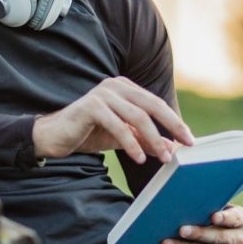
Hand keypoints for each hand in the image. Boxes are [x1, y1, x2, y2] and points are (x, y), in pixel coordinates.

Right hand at [32, 76, 193, 162]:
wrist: (53, 136)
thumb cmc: (88, 133)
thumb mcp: (121, 137)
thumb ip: (144, 139)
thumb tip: (170, 148)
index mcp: (124, 88)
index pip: (156, 103)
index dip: (174, 121)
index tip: (189, 139)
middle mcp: (115, 85)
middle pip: (152, 105)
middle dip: (172, 125)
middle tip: (185, 143)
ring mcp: (102, 94)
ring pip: (137, 116)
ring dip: (153, 138)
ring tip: (163, 157)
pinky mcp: (91, 107)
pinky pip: (118, 125)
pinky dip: (131, 143)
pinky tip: (139, 158)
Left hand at [161, 204, 242, 243]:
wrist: (216, 235)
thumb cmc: (213, 212)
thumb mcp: (217, 206)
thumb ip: (209, 203)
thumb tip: (187, 199)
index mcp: (240, 219)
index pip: (236, 218)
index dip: (225, 218)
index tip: (213, 217)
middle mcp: (237, 238)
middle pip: (219, 237)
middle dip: (200, 234)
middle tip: (182, 230)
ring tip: (168, 242)